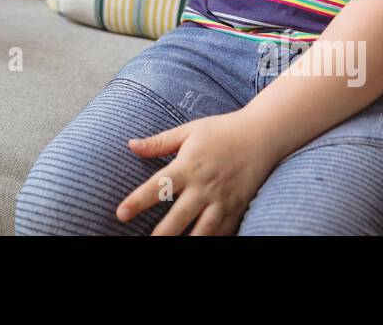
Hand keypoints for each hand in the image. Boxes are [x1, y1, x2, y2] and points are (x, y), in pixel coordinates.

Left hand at [116, 110, 279, 235]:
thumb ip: (159, 142)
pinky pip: (224, 231)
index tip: (120, 213)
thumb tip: (131, 145)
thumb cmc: (222, 131)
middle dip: (162, 233)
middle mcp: (204, 186)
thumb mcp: (189, 130)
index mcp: (188, 166)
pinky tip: (200, 243)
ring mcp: (222, 200)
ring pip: (203, 230)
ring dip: (188, 242)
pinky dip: (213, 239)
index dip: (138, 201)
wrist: (262, 135)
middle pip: (179, 216)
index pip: (158, 186)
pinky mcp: (237, 208)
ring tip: (170, 251)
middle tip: (145, 243)